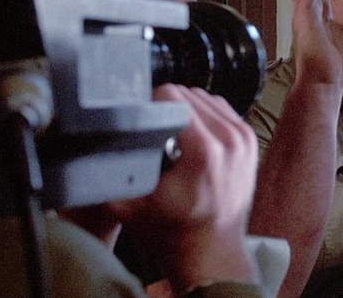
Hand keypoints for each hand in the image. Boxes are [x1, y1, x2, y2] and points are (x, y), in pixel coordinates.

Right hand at [108, 84, 258, 291]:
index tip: (143, 120)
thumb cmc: (175, 230)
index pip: (172, 95)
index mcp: (204, 150)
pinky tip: (190, 134)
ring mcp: (243, 138)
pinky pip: (223, 109)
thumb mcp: (130, 204)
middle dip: (168, 107)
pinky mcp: (249, 140)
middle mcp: (229, 140)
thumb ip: (111, 173)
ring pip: (206, 98)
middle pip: (189, 94)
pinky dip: (205, 116)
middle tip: (155, 130)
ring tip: (172, 133)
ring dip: (187, 109)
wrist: (210, 248)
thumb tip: (92, 144)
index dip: (150, 104)